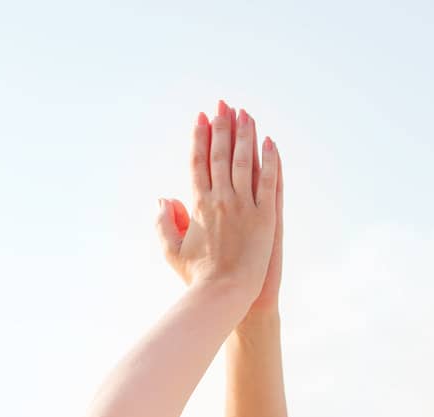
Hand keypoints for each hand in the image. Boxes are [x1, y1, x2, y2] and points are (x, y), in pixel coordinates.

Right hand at [157, 100, 278, 309]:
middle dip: (222, 126)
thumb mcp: (172, 251)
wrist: (223, 295)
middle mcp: (220, 199)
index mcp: (198, 204)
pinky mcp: (265, 217)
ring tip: (246, 114)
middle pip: (221, 154)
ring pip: (245, 161)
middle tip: (223, 105)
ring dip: (245, 135)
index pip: (198, 162)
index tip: (201, 118)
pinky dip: (270, 160)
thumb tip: (164, 197)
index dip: (199, 137)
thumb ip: (164, 222)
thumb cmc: (197, 278)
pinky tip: (270, 142)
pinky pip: (268, 181)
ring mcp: (244, 206)